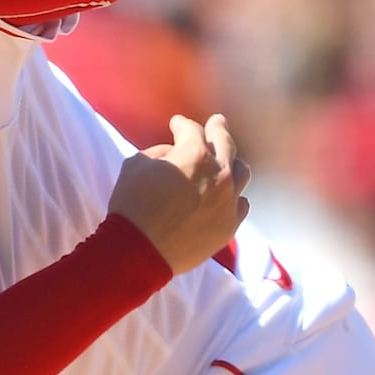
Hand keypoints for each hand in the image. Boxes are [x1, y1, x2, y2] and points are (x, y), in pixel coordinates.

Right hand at [107, 114, 250, 273]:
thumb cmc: (132, 206)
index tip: (177, 124)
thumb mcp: (135, 166)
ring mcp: (228, 202)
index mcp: (195, 154)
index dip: (182, 125)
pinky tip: (227, 196)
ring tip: (226, 160)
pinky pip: (240, 204)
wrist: (140, 251)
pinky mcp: (229, 226)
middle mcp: (219, 174)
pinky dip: (233, 196)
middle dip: (218, 129)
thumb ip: (158, 153)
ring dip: (231, 162)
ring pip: (241, 172)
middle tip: (217, 122)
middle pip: (225, 143)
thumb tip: (173, 154)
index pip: (191, 130)